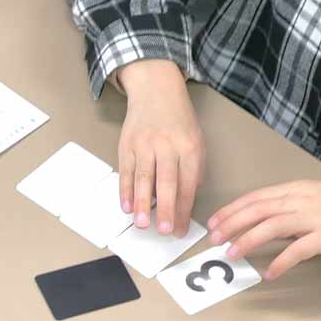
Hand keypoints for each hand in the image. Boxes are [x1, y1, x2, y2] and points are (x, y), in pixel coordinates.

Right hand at [115, 59, 203, 235]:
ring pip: (143, 178)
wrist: (155, 90)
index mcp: (188, 147)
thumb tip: (187, 198)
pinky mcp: (127, 145)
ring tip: (141, 224)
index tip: (180, 229)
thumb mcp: (196, 140)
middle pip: (166, 182)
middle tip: (163, 230)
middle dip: (165, 209)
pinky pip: (125, 171)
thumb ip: (194, 169)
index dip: (183, 209)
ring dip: (141, 203)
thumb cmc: (178, 119)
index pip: (187, 184)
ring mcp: (145, 145)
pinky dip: (124, 190)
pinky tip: (125, 206)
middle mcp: (166, 146)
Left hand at [206, 176, 320, 277]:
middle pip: (258, 211)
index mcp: (291, 189)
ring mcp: (312, 218)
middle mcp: (298, 201)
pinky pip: (299, 249)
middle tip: (215, 240)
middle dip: (232, 224)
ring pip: (273, 227)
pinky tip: (269, 273)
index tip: (213, 223)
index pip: (254, 198)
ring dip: (248, 240)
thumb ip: (281, 206)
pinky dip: (282, 261)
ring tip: (232, 255)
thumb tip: (252, 221)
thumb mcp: (305, 196)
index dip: (231, 210)